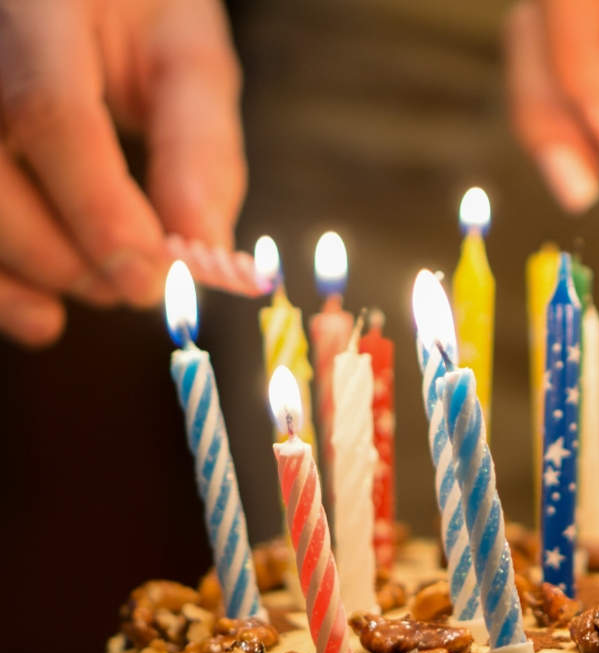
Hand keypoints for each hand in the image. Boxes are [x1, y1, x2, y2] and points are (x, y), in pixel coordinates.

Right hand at [0, 0, 243, 345]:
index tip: (153, 278)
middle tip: (139, 286)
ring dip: (31, 276)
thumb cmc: (134, 8)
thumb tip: (205, 252)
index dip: (99, 210)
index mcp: (34, 8)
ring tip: (104, 290)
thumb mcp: (185, 55)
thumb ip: (199, 146)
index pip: (46, 111)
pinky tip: (40, 314)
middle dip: (72, 257)